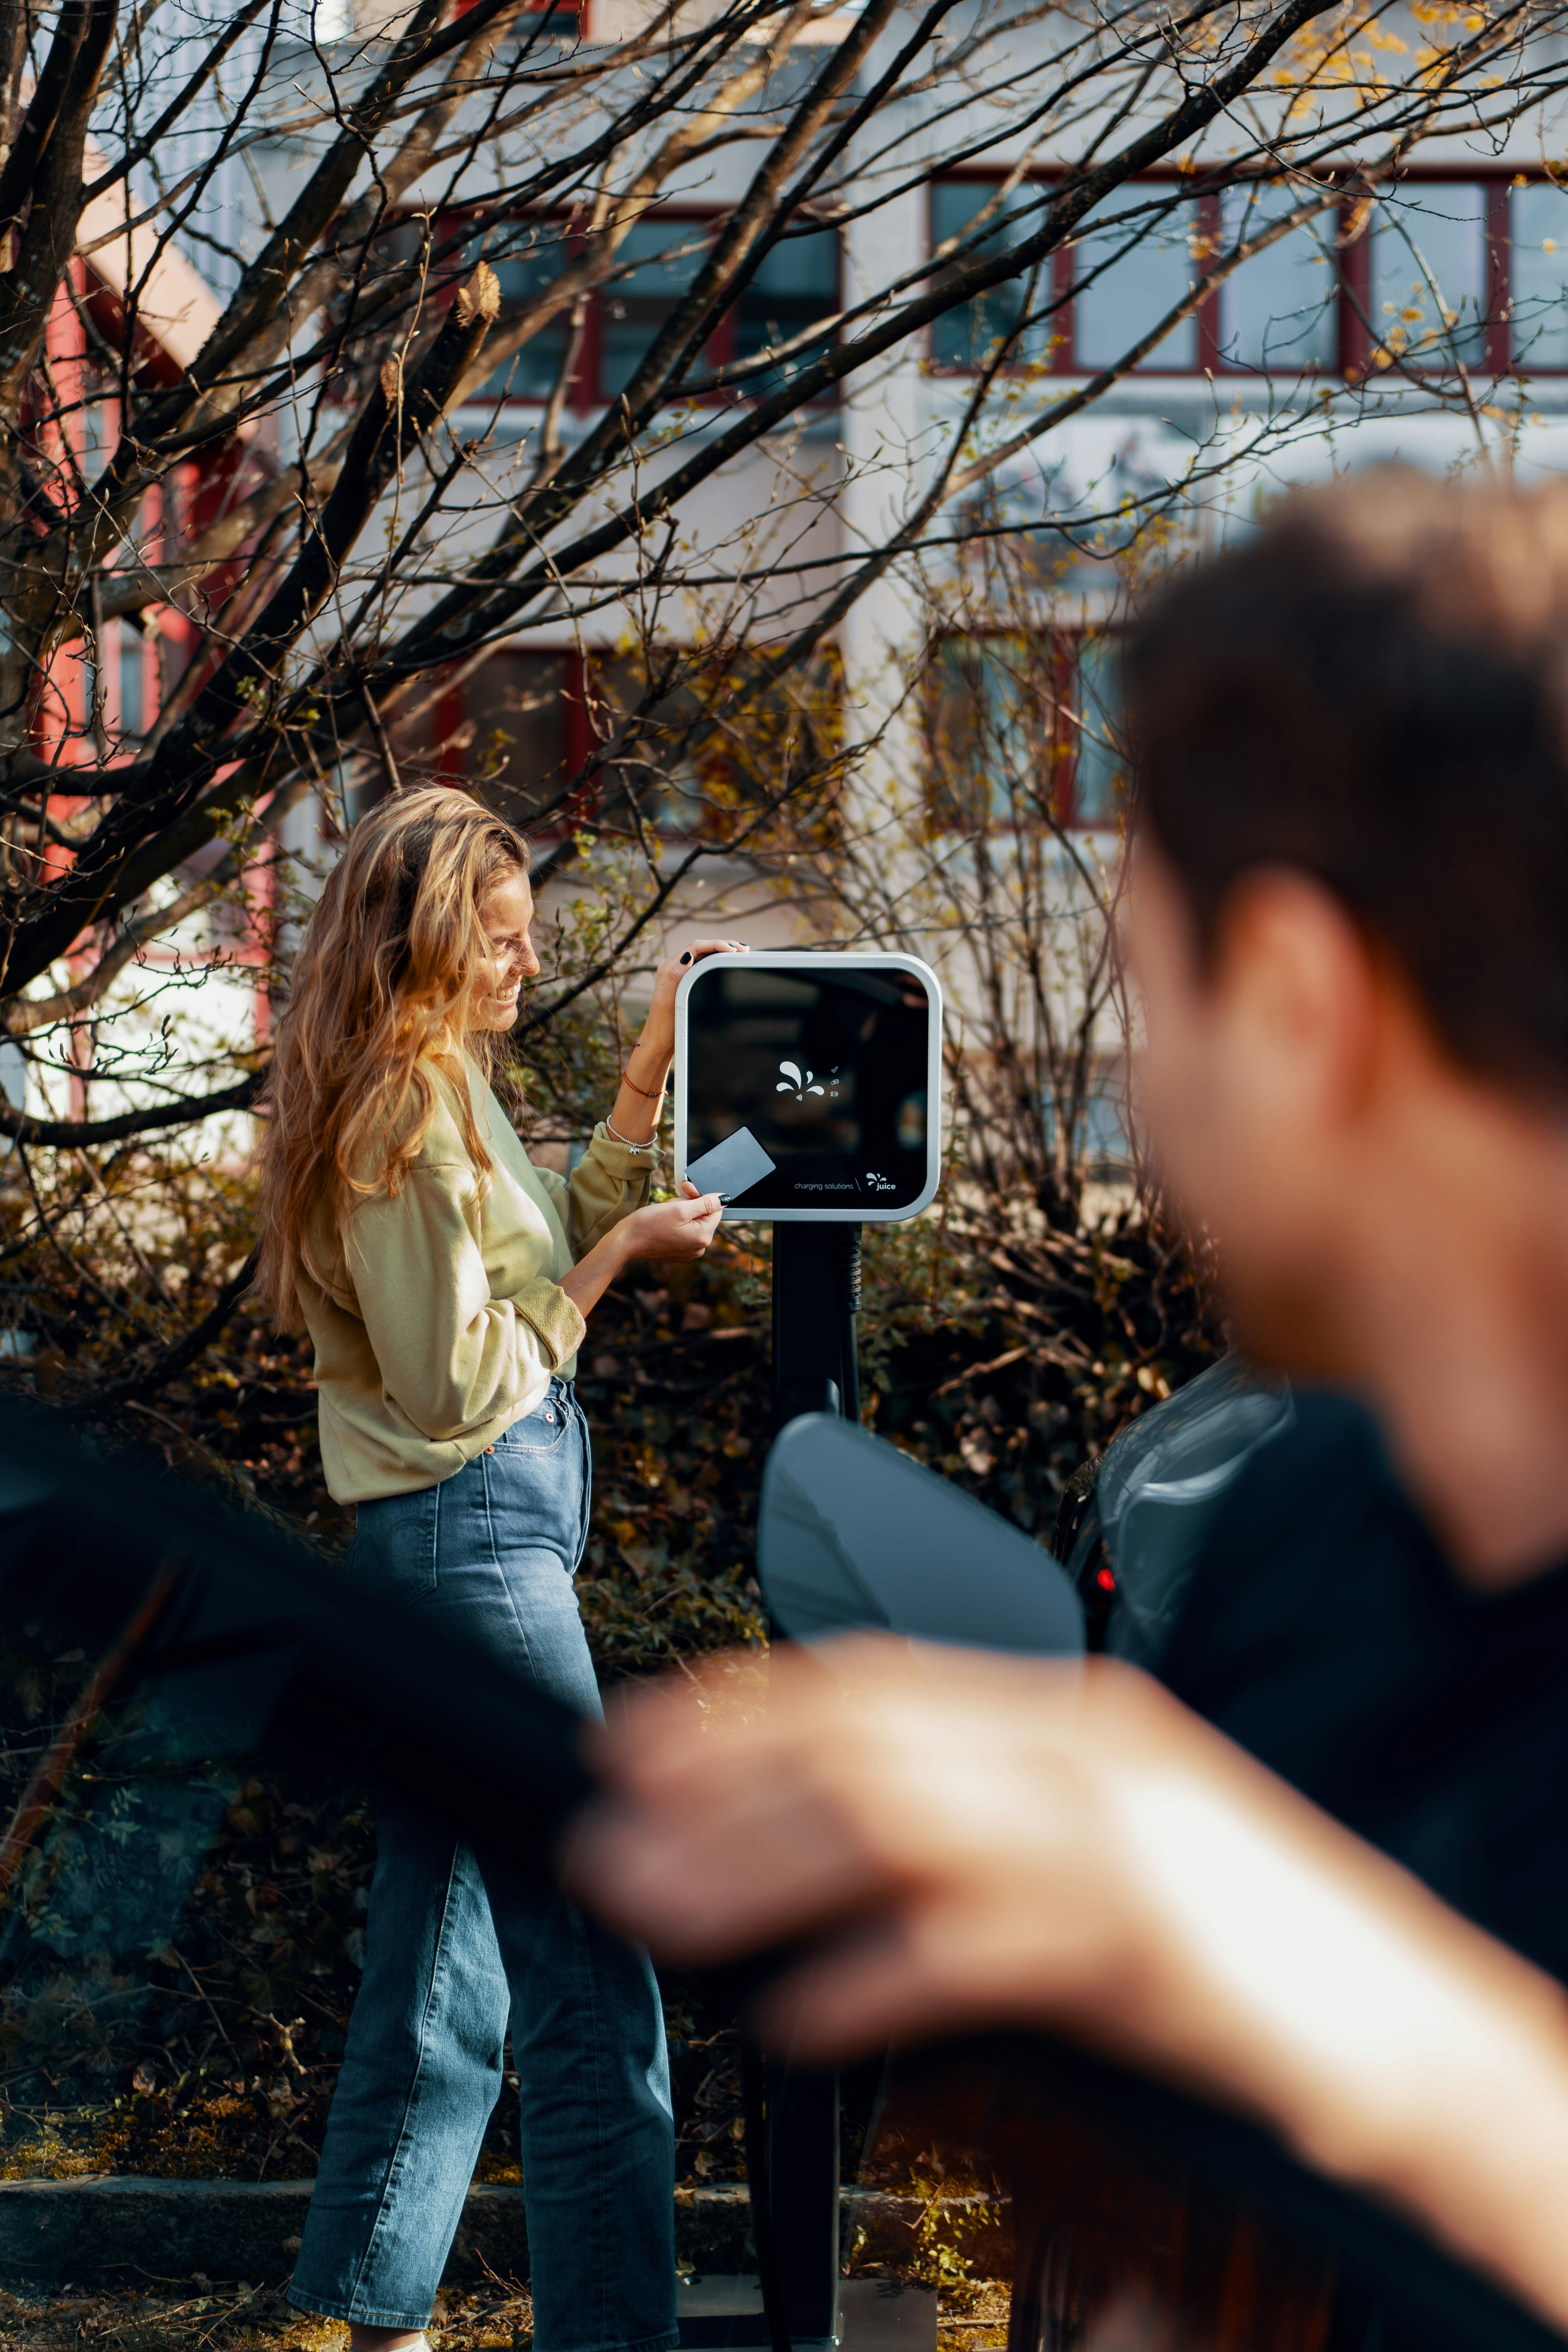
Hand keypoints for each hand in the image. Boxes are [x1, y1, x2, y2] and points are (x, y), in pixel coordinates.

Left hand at [564, 1634, 1561, 2087]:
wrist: (1427, 2038)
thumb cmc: (1259, 1957)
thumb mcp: (1112, 1851)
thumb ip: (986, 1831)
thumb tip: (828, 1857)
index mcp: (1080, 1722)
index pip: (878, 1682)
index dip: (743, 1702)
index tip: (639, 1733)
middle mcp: (1091, 1758)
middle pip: (863, 1747)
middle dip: (714, 1787)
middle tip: (603, 1830)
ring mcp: (1123, 1848)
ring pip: (892, 1831)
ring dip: (751, 1871)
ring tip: (649, 1909)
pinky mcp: (1148, 1954)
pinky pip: (974, 1956)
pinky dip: (867, 1985)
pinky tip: (792, 2023)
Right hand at [617, 1181, 723, 1264]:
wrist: (626, 1241)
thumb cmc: (649, 1224)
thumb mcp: (679, 1208)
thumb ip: (705, 1203)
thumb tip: (724, 1199)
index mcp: (703, 1237)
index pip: (715, 1209)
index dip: (700, 1196)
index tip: (685, 1189)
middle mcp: (699, 1248)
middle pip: (703, 1216)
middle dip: (689, 1205)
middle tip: (671, 1203)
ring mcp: (688, 1252)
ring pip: (693, 1222)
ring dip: (681, 1213)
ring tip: (665, 1213)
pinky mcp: (678, 1252)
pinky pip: (684, 1232)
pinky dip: (675, 1223)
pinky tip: (663, 1223)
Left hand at [635, 940, 749, 1064]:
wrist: (659, 1041)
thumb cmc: (662, 1024)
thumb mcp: (667, 1000)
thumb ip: (675, 976)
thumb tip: (688, 956)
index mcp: (669, 968)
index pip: (695, 947)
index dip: (716, 944)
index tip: (732, 949)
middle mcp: (675, 968)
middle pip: (702, 948)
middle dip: (723, 945)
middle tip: (743, 949)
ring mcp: (681, 975)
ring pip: (704, 956)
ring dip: (722, 952)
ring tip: (740, 952)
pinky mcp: (686, 983)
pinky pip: (704, 966)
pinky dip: (717, 961)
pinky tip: (727, 963)